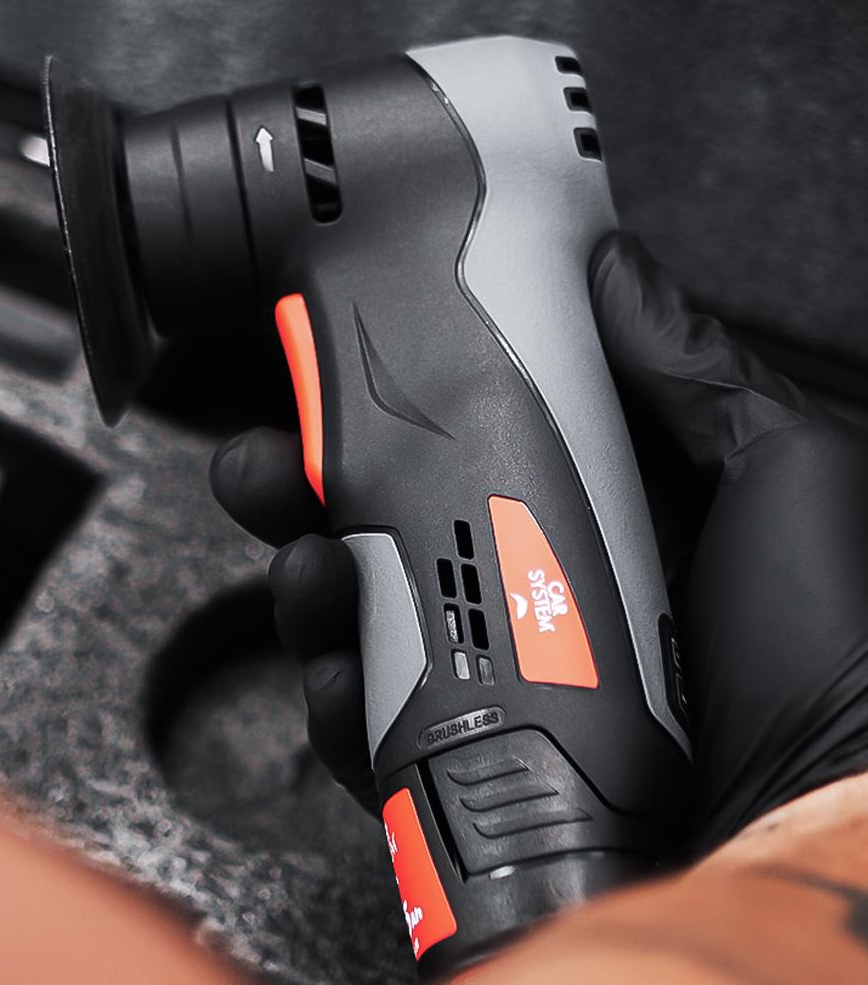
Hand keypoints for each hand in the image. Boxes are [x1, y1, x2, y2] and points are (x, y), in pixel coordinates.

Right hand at [210, 233, 867, 853]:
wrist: (813, 821)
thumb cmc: (827, 657)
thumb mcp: (779, 473)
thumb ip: (691, 368)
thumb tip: (612, 266)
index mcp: (583, 508)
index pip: (462, 438)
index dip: (391, 404)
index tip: (335, 368)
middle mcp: (527, 584)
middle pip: (388, 524)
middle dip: (310, 487)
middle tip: (276, 465)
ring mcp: (491, 671)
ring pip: (361, 618)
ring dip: (309, 583)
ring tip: (310, 567)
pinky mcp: (463, 754)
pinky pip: (370, 722)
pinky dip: (335, 696)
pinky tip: (339, 671)